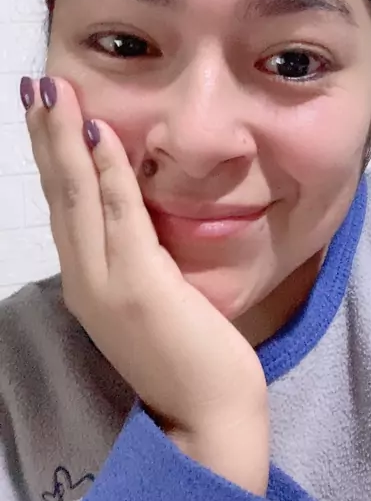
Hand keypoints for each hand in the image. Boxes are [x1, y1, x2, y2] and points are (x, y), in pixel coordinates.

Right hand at [24, 76, 268, 488]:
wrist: (205, 414)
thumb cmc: (185, 357)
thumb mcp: (150, 299)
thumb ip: (135, 258)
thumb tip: (132, 217)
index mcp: (86, 280)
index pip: (63, 206)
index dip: (51, 156)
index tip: (45, 112)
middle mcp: (84, 278)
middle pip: (58, 193)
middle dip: (46, 136)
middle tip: (35, 86)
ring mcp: (107, 282)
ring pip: (78, 196)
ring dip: (65, 140)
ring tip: (54, 94)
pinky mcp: (140, 284)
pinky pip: (121, 214)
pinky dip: (108, 173)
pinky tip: (101, 135)